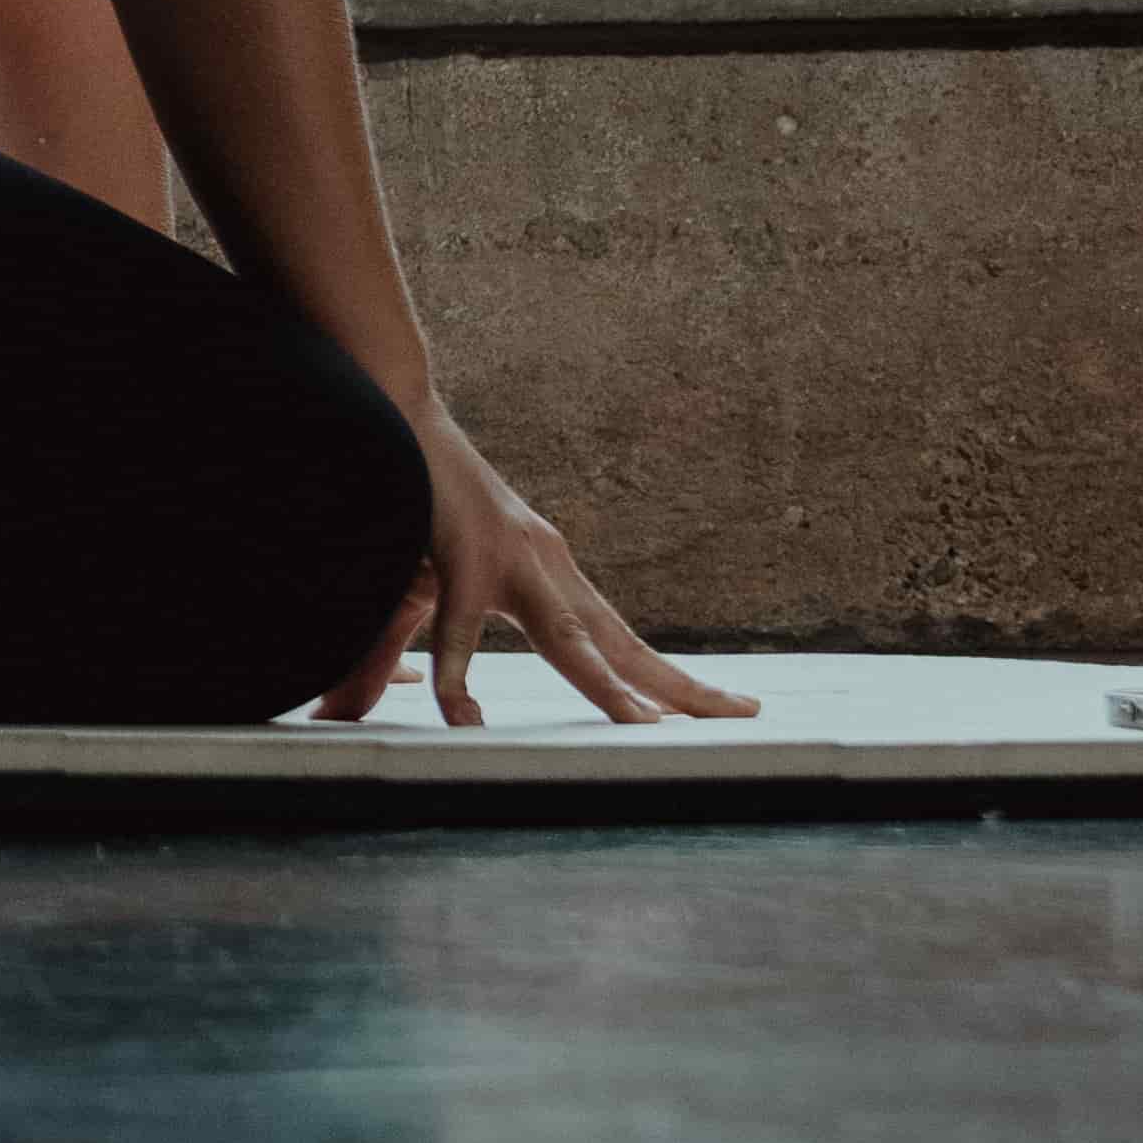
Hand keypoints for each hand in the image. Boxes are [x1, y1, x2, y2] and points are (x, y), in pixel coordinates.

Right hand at [317, 392, 761, 728]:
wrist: (398, 415)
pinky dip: (459, 678)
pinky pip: (458, 631)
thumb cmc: (417, 502)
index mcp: (551, 572)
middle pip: (620, 643)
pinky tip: (465, 718)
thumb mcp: (438, 582)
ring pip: (566, 638)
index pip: (619, 638)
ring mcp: (510, 560)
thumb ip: (441, 639)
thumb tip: (429, 700)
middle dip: (679, 684)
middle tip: (744, 713)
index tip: (708, 708)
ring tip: (646, 728)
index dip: (663, 676)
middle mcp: (548, 565)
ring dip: (605, 684)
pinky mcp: (462, 556)